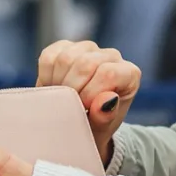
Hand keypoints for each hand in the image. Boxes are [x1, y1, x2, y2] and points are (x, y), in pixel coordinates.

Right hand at [37, 40, 141, 165]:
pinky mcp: (65, 47)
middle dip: (72, 89)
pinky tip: (54, 88)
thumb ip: (105, 118)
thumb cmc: (96, 126)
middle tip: (69, 107)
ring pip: (66, 58)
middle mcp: (111, 56)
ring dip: (58, 83)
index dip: (90, 94)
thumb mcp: (102, 129)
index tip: (83, 110)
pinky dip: (46, 77)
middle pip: (85, 63)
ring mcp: (88, 48)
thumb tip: (107, 100)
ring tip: (62, 99)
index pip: (108, 73)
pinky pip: (49, 57)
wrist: (82, 126)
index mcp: (129, 74)